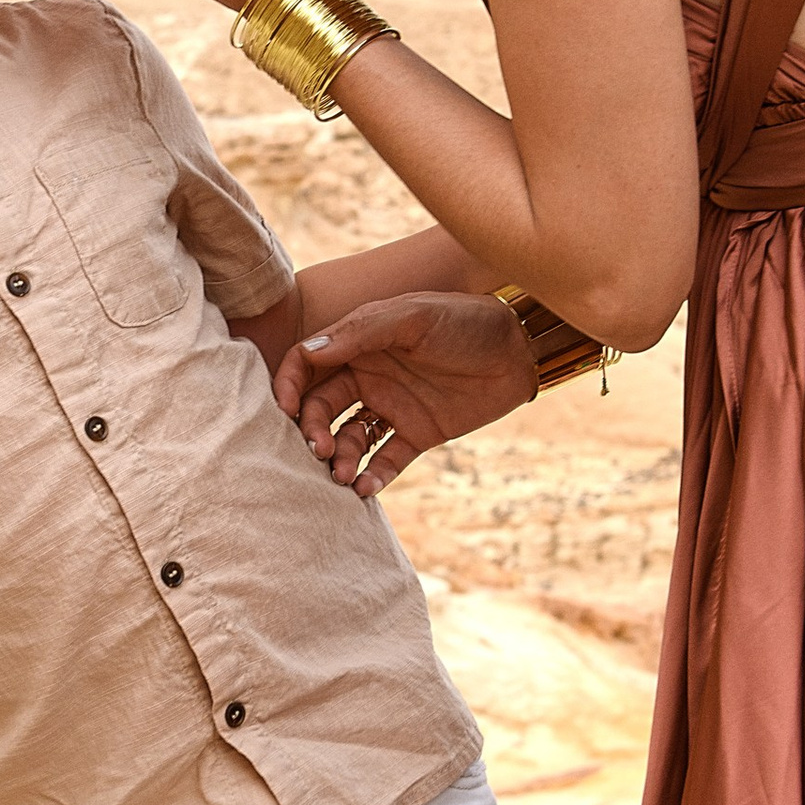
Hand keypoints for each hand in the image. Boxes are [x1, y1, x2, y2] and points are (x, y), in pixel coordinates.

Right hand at [271, 293, 538, 498]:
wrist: (520, 350)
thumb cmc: (466, 321)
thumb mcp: (413, 316)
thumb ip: (362, 332)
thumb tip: (308, 352)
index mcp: (359, 343)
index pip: (307, 365)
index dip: (289, 385)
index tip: (283, 410)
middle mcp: (369, 376)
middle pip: (321, 408)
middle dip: (313, 431)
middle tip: (319, 451)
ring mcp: (392, 407)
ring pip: (350, 438)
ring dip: (340, 458)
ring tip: (342, 476)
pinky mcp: (417, 434)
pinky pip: (386, 459)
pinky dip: (372, 476)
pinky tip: (364, 488)